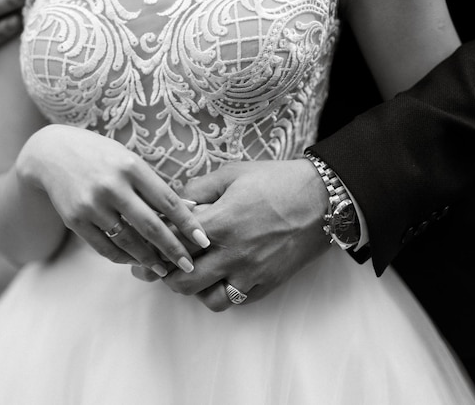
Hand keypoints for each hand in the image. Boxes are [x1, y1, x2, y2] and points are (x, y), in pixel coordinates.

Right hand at [17, 124, 209, 276]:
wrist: (51, 154)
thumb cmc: (102, 157)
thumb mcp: (129, 161)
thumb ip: (154, 186)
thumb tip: (191, 211)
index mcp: (131, 167)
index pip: (167, 201)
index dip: (188, 223)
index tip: (204, 240)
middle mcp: (112, 186)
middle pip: (151, 226)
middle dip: (173, 250)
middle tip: (189, 266)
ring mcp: (92, 204)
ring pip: (128, 242)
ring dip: (149, 259)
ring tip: (164, 269)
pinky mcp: (75, 219)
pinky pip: (104, 247)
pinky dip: (123, 257)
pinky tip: (135, 261)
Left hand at [160, 160, 331, 310]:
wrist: (324, 200)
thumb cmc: (278, 182)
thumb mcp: (234, 173)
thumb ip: (199, 188)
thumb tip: (178, 204)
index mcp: (220, 222)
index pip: (172, 242)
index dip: (155, 244)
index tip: (150, 243)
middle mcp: (232, 253)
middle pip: (183, 280)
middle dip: (166, 274)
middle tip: (162, 265)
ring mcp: (251, 272)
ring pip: (208, 299)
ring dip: (196, 289)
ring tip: (196, 274)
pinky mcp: (268, 283)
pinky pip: (237, 301)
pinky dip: (224, 293)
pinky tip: (222, 278)